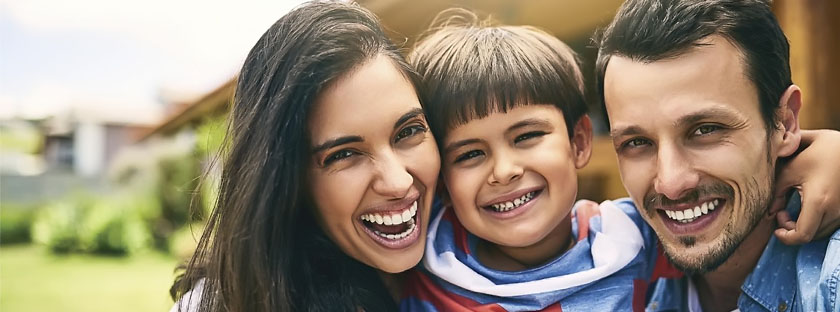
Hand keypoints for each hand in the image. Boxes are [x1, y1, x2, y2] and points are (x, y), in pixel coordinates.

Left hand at [772, 129, 839, 244]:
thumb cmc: (820, 151)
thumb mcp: (792, 167)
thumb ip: (777, 191)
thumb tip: (770, 211)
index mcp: (819, 202)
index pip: (803, 235)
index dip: (787, 238)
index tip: (777, 226)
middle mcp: (835, 211)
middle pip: (811, 237)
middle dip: (792, 230)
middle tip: (782, 212)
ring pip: (821, 231)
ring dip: (805, 225)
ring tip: (793, 207)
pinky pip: (830, 224)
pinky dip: (816, 221)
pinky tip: (808, 206)